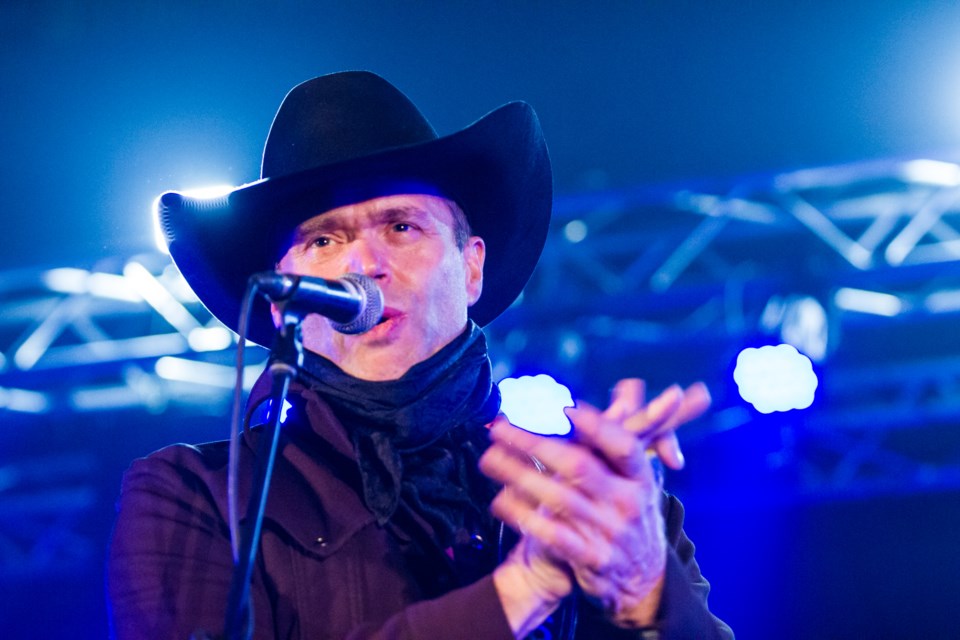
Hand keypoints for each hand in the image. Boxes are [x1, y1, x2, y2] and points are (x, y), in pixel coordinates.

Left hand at [481, 379, 711, 628]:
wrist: (642, 579)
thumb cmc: (631, 512)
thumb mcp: (639, 475)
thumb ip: (630, 430)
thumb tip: (629, 384)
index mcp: (641, 478)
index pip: (624, 447)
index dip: (598, 427)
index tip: (566, 410)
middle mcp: (628, 504)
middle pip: (578, 467)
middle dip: (535, 445)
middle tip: (500, 428)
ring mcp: (610, 533)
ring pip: (557, 499)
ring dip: (518, 475)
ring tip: (488, 458)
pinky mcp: (591, 559)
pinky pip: (551, 535)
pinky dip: (523, 516)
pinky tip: (499, 501)